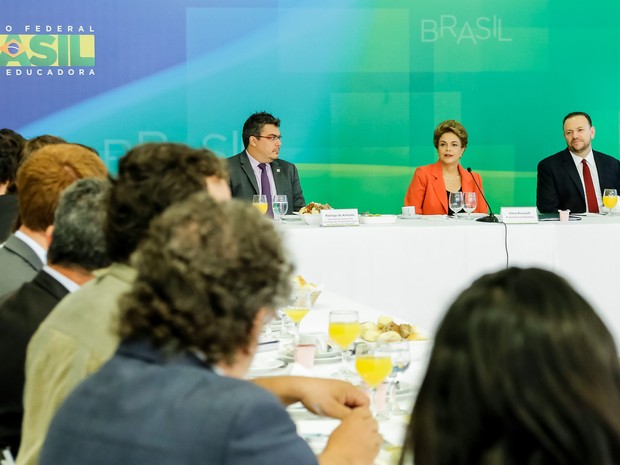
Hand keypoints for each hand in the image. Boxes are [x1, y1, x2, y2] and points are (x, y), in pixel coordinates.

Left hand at [252, 376, 368, 418]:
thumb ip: (348, 416)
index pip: (366, 403)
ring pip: (351, 406)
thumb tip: (359, 423)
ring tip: (337, 418)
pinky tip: (333, 415)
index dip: (361, 414)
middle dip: (354, 414)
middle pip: (359, 405)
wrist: (298, 389)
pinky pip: (344, 405)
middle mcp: (347, 388)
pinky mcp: (334, 395)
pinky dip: (341, 411)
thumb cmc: (314, 395)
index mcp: (350, 389)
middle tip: (344, 421)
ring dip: (346, 413)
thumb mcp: (332, 409)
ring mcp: (341, 391)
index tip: (353, 422)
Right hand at [318, 406, 380, 464]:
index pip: (365, 410)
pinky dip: (374, 447)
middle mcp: (366, 425)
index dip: (364, 415)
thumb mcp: (339, 428)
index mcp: (355, 418)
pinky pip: (378, 446)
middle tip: (363, 431)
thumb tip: (353, 424)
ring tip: (366, 442)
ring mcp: (372, 437)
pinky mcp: (375, 449)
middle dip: (370, 426)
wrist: (340, 461)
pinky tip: (367, 449)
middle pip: (374, 421)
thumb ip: (349, 423)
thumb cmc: (336, 447)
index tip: (362, 419)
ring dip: (373, 437)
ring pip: (378, 434)